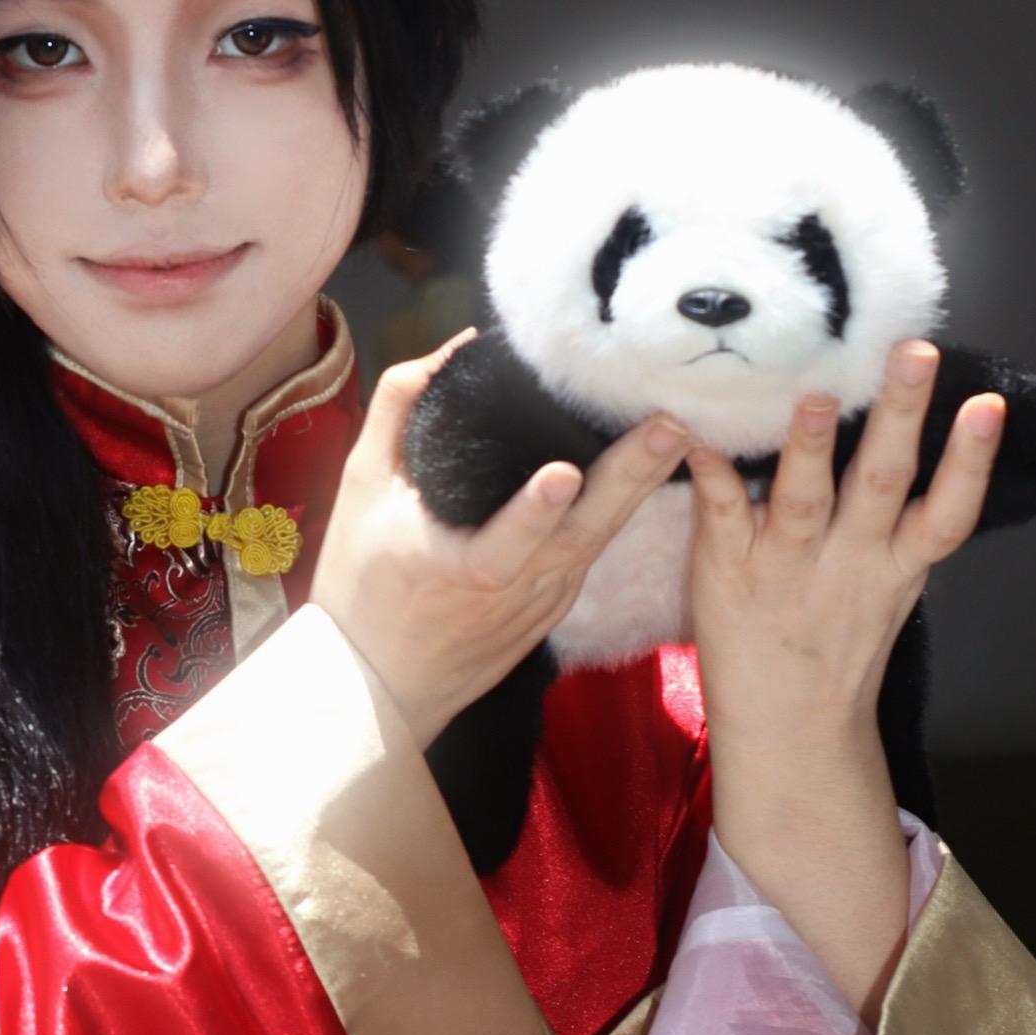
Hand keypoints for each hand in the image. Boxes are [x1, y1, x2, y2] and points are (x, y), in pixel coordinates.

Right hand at [312, 340, 688, 751]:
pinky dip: (617, 511)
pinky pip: (591, 552)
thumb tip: (454, 347)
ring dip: (640, 487)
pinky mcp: (555, 611)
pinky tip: (644, 474)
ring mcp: (544, 604)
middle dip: (630, 474)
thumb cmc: (362, 586)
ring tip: (674, 436)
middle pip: (584, 531)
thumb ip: (399, 410)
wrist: (379, 687)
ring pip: (600, 539)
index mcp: (463, 568)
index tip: (563, 474)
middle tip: (669, 425)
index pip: (507, 540)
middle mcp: (517, 591)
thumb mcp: (361, 490)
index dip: (535, 510)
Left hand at [683, 338, 1006, 1011]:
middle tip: (915, 352)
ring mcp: (788, 565)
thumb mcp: (891, 587)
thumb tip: (916, 436)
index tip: (988, 406)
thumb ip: (901, 523)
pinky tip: (697, 426)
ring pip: (806, 496)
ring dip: (811, 445)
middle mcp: (849, 560)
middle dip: (902, 417)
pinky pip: (721, 510)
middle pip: (883, 482)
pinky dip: (710, 470)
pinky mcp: (729, 568)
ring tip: (816, 396)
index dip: (970, 461)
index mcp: (896, 565)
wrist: (788, 731)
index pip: (947, 512)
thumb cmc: (838, 644)